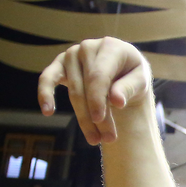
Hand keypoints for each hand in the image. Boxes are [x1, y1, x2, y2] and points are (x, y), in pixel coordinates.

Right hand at [37, 38, 152, 145]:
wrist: (123, 68)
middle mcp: (88, 47)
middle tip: (106, 140)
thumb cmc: (132, 74)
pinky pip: (47, 78)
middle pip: (85, 88)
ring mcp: (71, 54)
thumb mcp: (141, 79)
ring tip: (95, 140)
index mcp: (110, 46)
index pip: (98, 76)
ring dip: (83, 118)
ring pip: (73, 92)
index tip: (100, 121)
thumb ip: (129, 88)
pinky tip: (47, 111)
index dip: (97, 100)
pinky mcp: (59, 64)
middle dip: (94, 117)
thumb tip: (116, 101)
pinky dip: (44, 94)